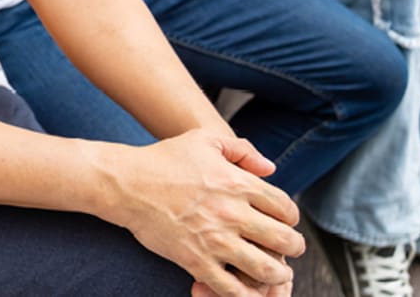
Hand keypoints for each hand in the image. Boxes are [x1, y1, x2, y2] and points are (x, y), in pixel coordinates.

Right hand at [102, 130, 303, 296]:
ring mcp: (214, 240)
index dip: (291, 217)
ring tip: (276, 272)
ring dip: (277, 273)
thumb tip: (270, 168)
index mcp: (237, 183)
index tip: (284, 221)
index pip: (285, 208)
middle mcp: (231, 213)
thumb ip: (242, 149)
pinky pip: (232, 288)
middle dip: (293, 247)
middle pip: (284, 240)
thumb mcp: (204, 139)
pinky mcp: (196, 261)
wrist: (126, 184)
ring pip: (265, 268)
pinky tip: (249, 289)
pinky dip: (247, 293)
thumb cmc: (164, 159)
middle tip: (289, 249)